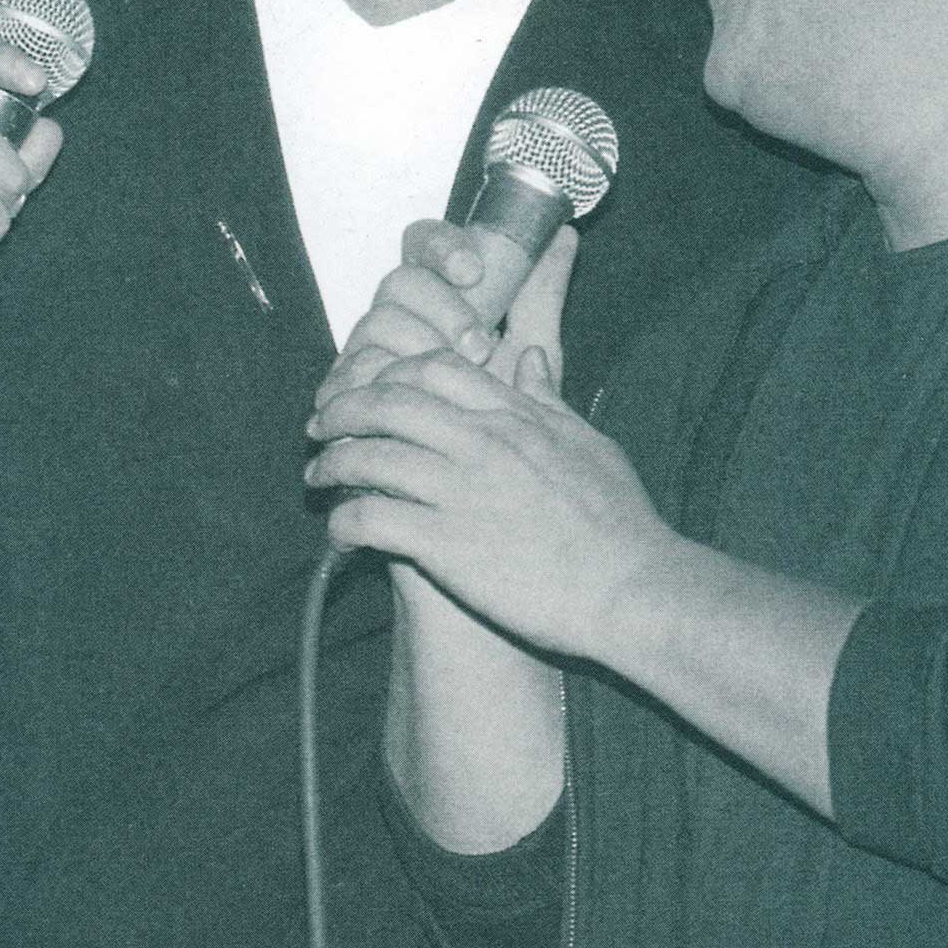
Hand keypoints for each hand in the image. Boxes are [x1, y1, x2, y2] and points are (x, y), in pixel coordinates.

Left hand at [304, 343, 677, 661]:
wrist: (632, 589)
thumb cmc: (622, 524)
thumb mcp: (591, 444)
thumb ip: (551, 400)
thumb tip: (529, 358)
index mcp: (515, 417)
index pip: (432, 369)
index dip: (388, 375)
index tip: (370, 391)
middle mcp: (482, 444)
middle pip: (388, 404)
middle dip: (343, 410)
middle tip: (320, 427)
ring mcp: (461, 492)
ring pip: (370, 457)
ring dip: (332, 464)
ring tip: (315, 477)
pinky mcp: (446, 545)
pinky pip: (372, 519)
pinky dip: (344, 521)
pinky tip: (338, 533)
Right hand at [313, 220, 577, 414]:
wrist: (477, 474)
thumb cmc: (501, 407)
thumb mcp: (531, 350)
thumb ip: (541, 296)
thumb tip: (565, 234)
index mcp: (436, 292)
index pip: (423, 243)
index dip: (442, 247)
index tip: (474, 271)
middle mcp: (396, 313)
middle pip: (399, 282)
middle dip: (441, 308)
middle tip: (480, 346)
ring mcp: (366, 351)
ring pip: (375, 324)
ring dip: (418, 350)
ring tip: (455, 384)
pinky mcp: (344, 392)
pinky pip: (352, 374)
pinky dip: (385, 388)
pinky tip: (415, 405)